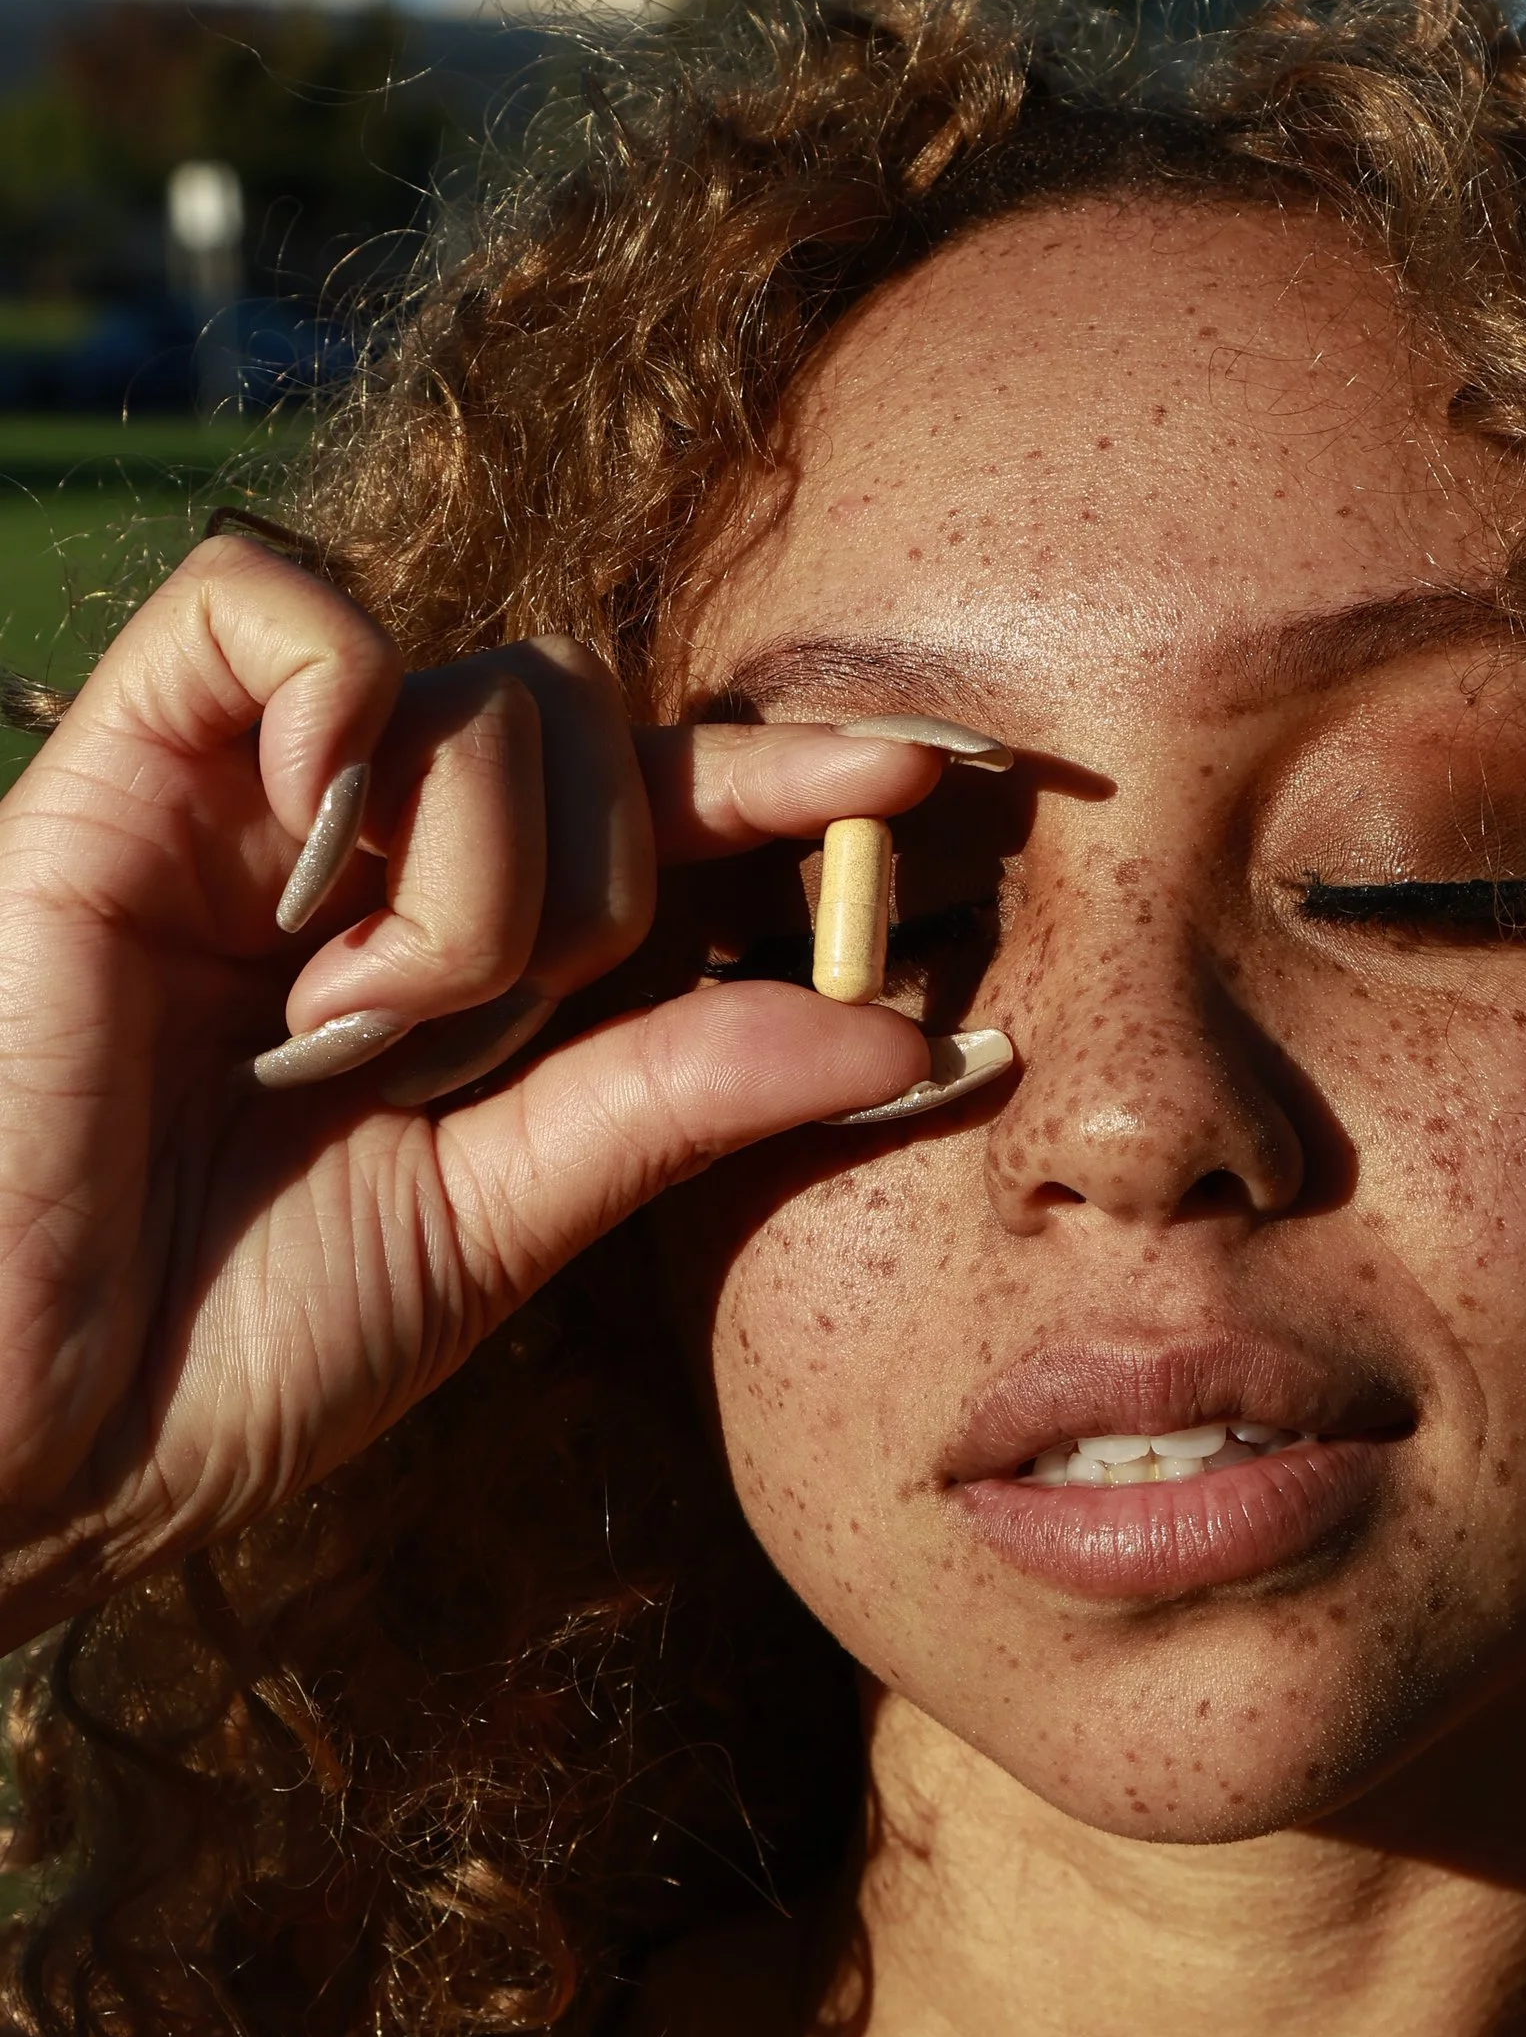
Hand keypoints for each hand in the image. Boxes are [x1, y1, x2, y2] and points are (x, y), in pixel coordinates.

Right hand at [0, 535, 968, 1644]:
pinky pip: (267, 604)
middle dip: (592, 884)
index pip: (651, 810)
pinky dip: (337, 693)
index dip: (780, 778)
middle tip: (465, 1039)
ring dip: (475, 874)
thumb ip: (683, 1092)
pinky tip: (315, 846)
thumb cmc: (237, 1348)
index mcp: (460, 957)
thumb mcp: (507, 1213)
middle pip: (582, 723)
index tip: (925, 777)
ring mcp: (242, 808)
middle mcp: (360, 860)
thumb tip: (908, 1030)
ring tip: (353, 1014)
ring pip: (473, 689)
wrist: (26, 1433)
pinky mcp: (112, 778)